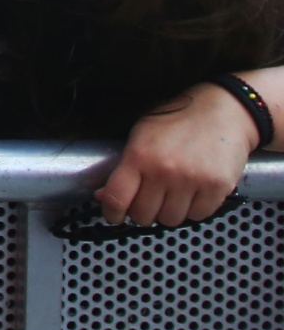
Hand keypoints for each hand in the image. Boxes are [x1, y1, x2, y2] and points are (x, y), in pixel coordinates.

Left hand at [97, 82, 254, 226]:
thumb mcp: (141, 135)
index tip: (114, 215)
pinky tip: (193, 192)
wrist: (224, 109)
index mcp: (139, 156)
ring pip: (170, 220)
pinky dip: (193, 209)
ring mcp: (192, 181)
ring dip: (168, 212)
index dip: (111, 213)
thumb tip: (104, 196)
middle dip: (142, 212)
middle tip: (147, 200)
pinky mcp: (218, 187)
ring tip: (172, 193)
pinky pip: (198, 216)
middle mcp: (164, 171)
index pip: (116, 198)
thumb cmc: (179, 120)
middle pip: (143, 215)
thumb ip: (123, 167)